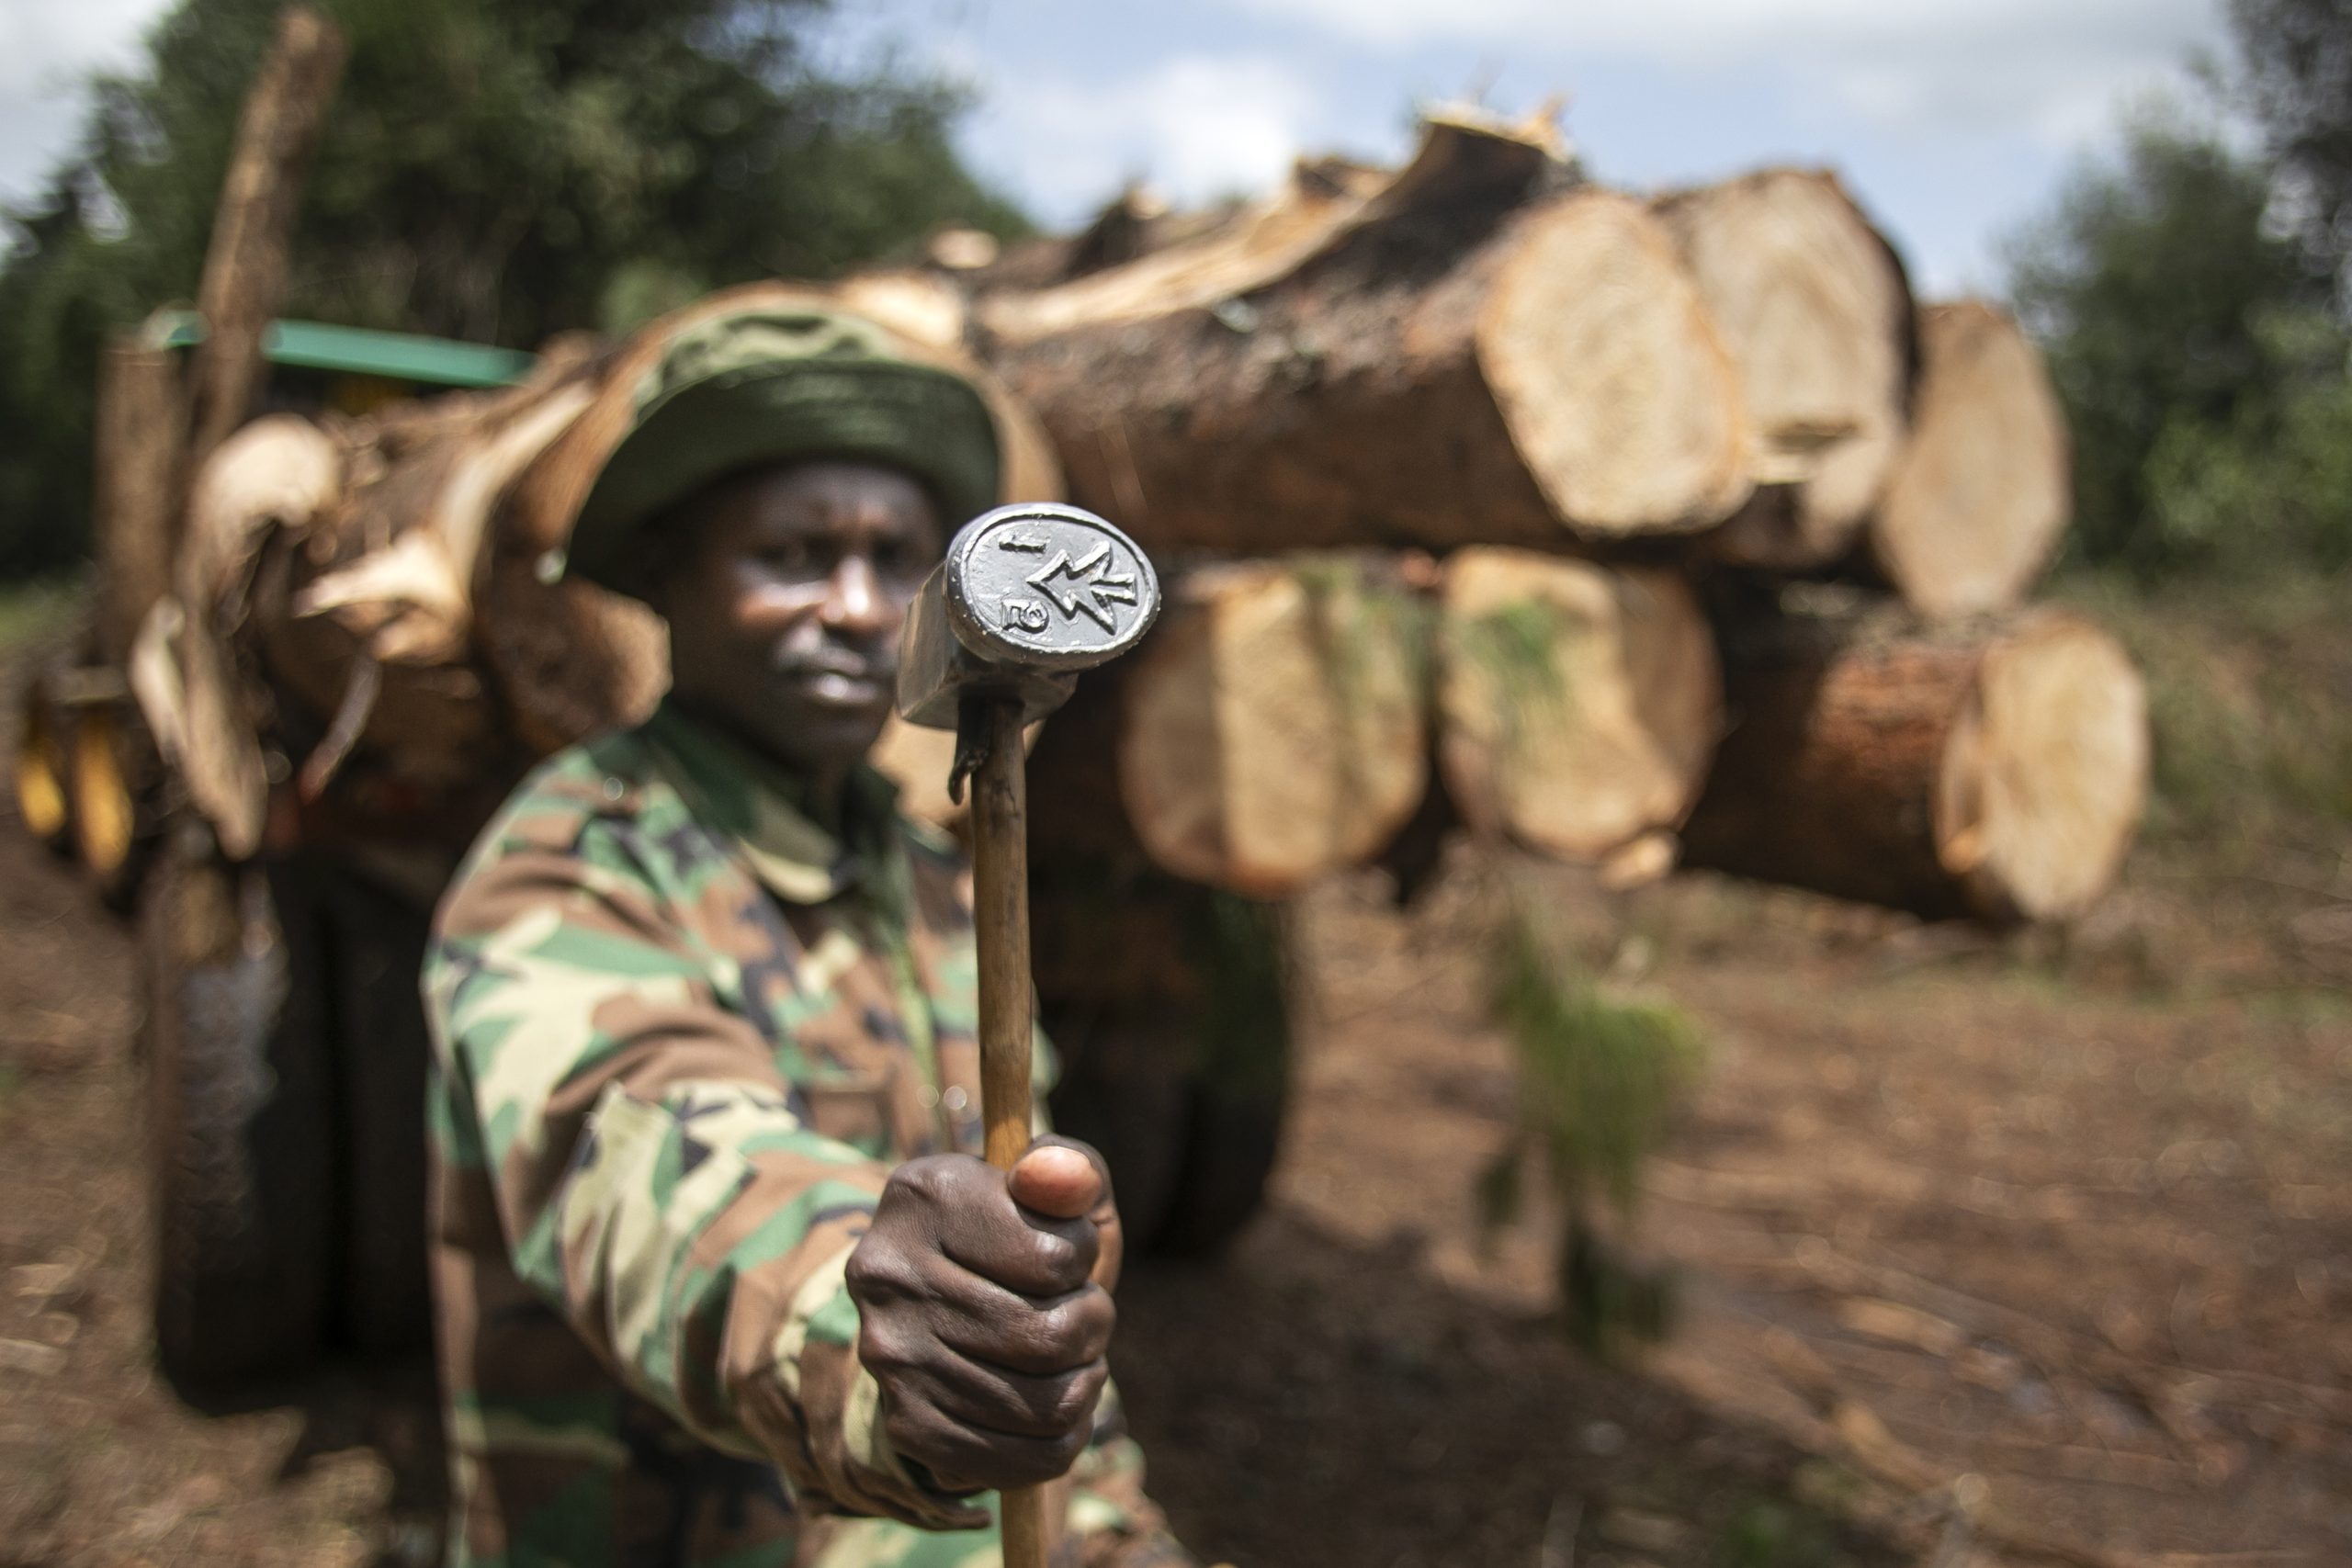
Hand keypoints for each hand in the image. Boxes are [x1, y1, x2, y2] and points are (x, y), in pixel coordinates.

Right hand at [845, 1136, 1118, 1493]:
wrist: (941, 1305)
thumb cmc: (1019, 1238)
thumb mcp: (1050, 1191)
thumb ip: (1070, 1170)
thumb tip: (1062, 1176)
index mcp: (924, 1197)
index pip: (1058, 1258)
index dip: (1082, 1258)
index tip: (1063, 1253)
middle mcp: (889, 1277)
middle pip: (1052, 1338)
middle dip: (1092, 1325)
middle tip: (1079, 1311)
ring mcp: (891, 1359)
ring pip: (1049, 1405)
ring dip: (1084, 1380)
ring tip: (1068, 1354)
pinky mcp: (909, 1426)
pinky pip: (1030, 1460)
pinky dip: (1065, 1435)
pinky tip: (1050, 1399)